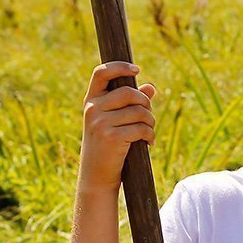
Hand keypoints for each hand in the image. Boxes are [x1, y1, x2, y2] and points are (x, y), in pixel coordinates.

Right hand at [77, 61, 156, 191]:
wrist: (96, 176)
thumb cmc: (108, 146)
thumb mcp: (115, 122)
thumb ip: (131, 103)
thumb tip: (150, 87)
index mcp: (91, 101)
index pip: (101, 73)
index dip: (119, 67)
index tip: (137, 70)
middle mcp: (92, 108)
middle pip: (130, 92)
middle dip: (146, 104)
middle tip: (149, 118)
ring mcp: (100, 122)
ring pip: (139, 111)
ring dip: (151, 122)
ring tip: (149, 132)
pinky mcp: (111, 137)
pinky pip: (141, 128)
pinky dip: (150, 135)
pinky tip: (149, 143)